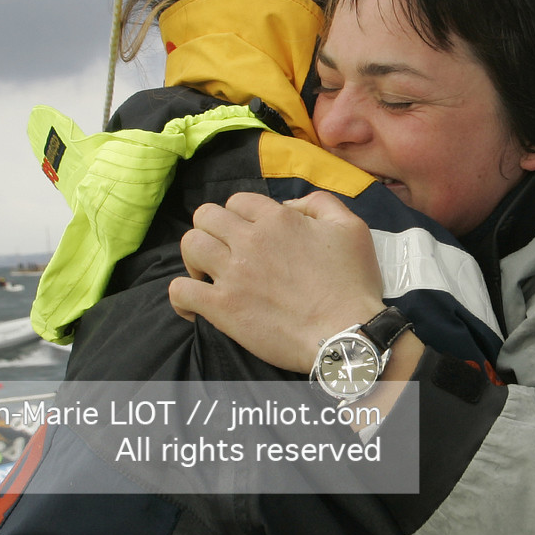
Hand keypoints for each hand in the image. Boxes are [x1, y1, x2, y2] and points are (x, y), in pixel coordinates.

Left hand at [170, 191, 385, 372]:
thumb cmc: (353, 285)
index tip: (249, 234)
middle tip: (225, 250)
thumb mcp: (351, 228)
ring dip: (195, 256)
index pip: (238, 201)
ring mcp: (233, 274)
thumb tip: (289, 205)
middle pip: (205, 216)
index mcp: (277, 220)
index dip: (241, 215)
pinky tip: (193, 304)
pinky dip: (182, 296)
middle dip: (212, 229)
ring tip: (208, 272)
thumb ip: (320, 204)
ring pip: (189, 245)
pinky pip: (181, 291)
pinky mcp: (222, 308)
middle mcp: (250, 241)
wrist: (346, 333)